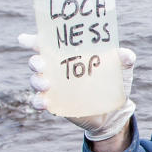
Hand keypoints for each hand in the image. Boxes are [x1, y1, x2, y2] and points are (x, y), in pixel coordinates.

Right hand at [18, 33, 135, 141]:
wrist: (114, 112)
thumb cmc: (115, 83)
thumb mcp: (122, 70)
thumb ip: (124, 60)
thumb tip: (126, 55)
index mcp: (69, 55)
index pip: (47, 43)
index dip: (33, 40)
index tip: (25, 40)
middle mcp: (57, 68)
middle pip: (36, 61)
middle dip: (34, 61)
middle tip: (40, 63)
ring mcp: (54, 87)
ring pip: (35, 80)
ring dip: (36, 81)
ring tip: (47, 85)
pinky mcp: (55, 103)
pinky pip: (39, 102)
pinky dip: (38, 102)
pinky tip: (44, 102)